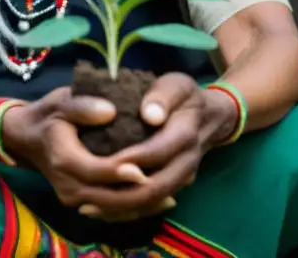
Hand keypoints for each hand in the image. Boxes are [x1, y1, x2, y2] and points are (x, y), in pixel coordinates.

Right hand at [1, 87, 154, 218]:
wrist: (27, 137)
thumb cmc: (49, 114)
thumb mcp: (61, 101)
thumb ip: (83, 105)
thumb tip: (110, 111)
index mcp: (63, 160)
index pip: (95, 171)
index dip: (119, 171)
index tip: (143, 166)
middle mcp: (67, 186)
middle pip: (107, 199)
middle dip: (138, 194)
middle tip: (167, 182)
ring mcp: (73, 198)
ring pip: (111, 211)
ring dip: (140, 206)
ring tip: (170, 194)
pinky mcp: (80, 202)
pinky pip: (109, 213)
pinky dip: (133, 210)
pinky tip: (157, 201)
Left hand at [80, 73, 236, 220]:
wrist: (210, 118)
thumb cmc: (185, 97)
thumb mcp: (176, 86)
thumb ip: (163, 97)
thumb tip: (150, 115)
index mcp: (185, 135)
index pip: (158, 152)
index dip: (131, 159)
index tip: (102, 160)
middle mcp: (186, 163)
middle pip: (156, 187)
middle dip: (121, 191)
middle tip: (89, 189)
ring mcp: (182, 179)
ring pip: (153, 202)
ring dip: (121, 207)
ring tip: (88, 204)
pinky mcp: (174, 188)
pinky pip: (152, 207)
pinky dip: (126, 211)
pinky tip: (100, 209)